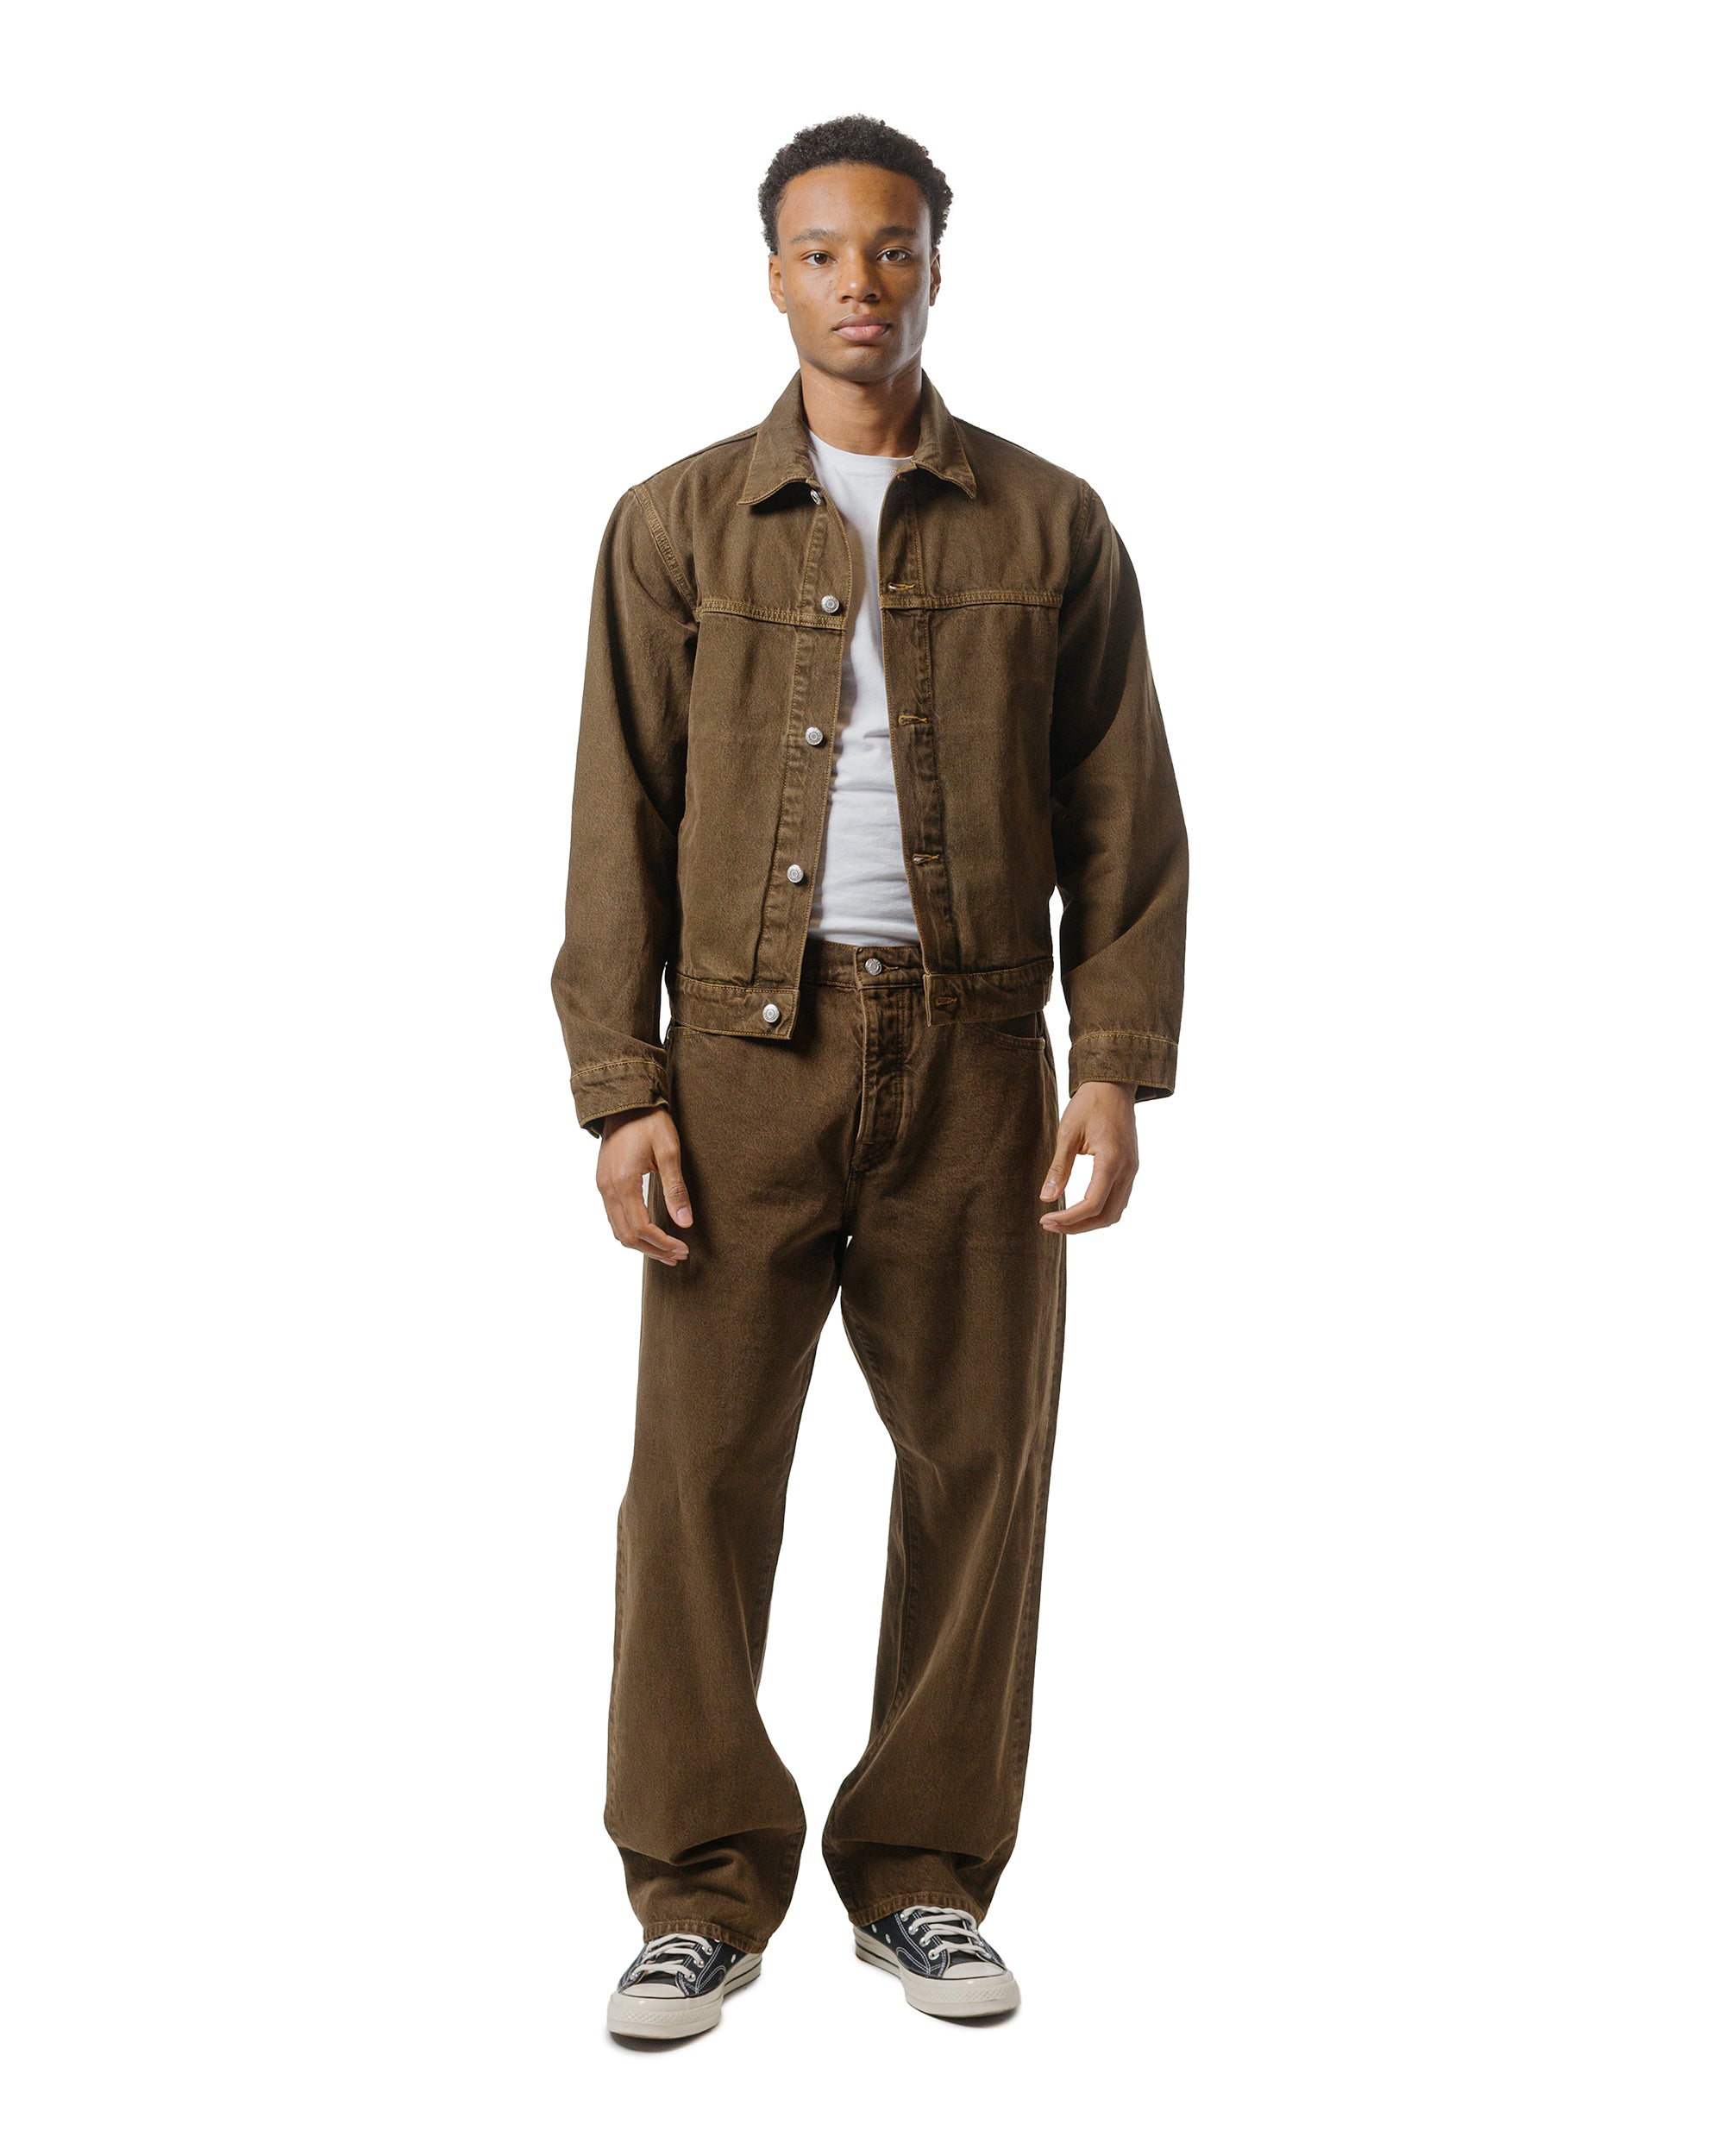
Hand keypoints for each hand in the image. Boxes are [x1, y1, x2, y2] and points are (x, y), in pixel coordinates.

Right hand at [596, 1105, 692, 1264]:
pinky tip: (650, 1233)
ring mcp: (602, 1187)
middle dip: (653, 1250)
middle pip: (627, 1236)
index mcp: (623, 1183)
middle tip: (678, 1255)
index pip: (641, 1228)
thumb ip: (676, 1189)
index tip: (683, 1249)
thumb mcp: (669, 1151)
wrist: (625, 1101)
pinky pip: (614, 1218)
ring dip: (642, 1245)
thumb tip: (684, 1223)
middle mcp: (607, 1189)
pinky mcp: (603, 1183)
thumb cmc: (650, 1122)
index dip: (663, 1244)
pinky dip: (631, 1232)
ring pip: (618, 1230)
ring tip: (666, 1251)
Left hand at [1039, 1081, 1139, 1233]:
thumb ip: (1059, 1168)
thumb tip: (1046, 1198)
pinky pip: (1119, 1200)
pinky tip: (1080, 1209)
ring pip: (1115, 1212)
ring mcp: (1132, 1170)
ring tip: (1063, 1221)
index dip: (1068, 1219)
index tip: (1046, 1219)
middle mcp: (1127, 1169)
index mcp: (1111, 1160)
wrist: (1114, 1085)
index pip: (1092, 1204)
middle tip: (1050, 1225)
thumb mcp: (1068, 1134)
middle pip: (1106, 1216)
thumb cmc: (1089, 1104)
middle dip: (1078, 1226)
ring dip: (1090, 1222)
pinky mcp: (1130, 1168)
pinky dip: (1100, 1211)